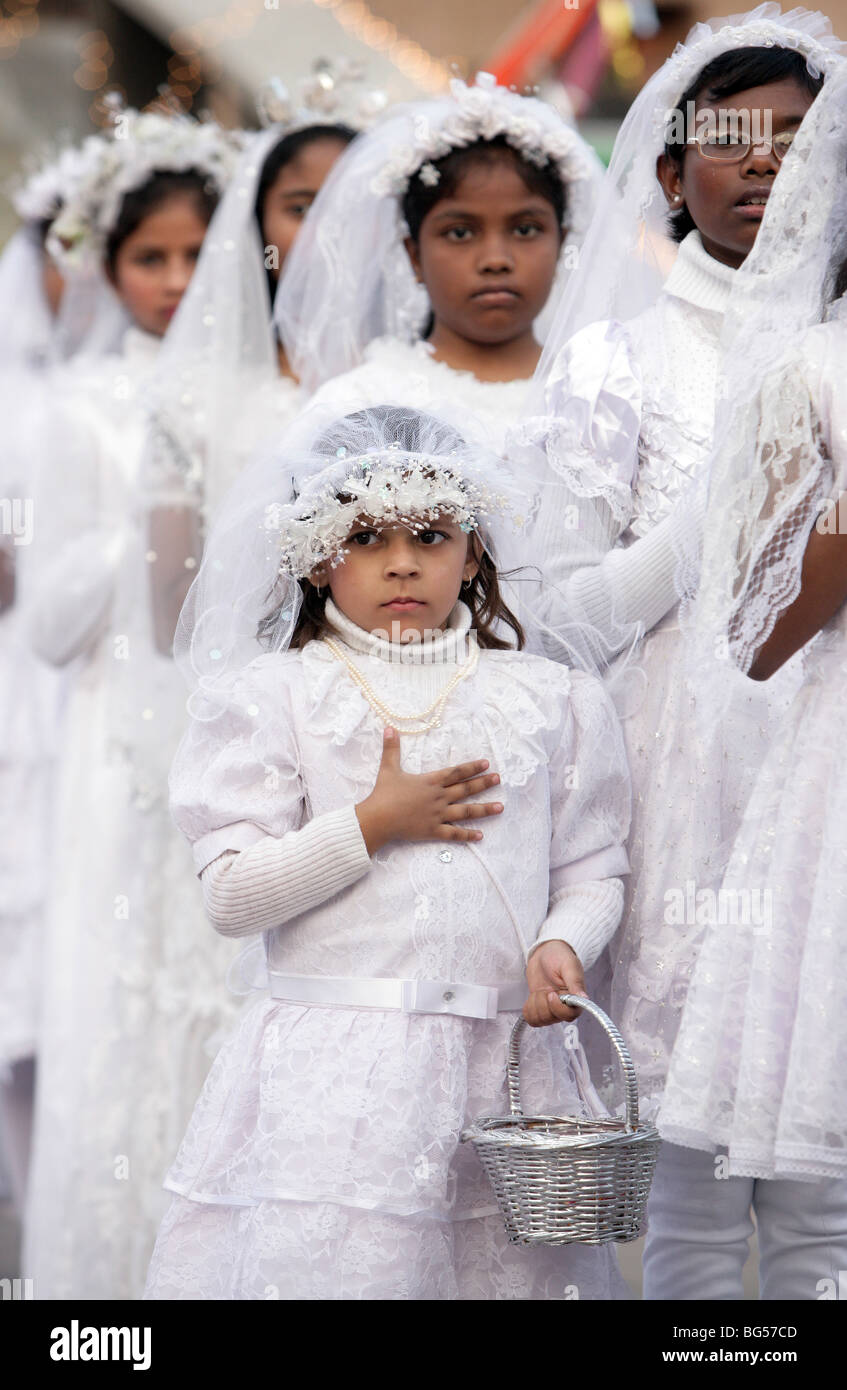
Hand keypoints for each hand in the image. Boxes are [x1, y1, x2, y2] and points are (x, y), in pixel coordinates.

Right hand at [355, 726, 502, 853]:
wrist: (379, 818)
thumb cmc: (384, 793)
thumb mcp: (388, 768)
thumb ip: (392, 748)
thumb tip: (389, 727)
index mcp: (431, 782)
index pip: (456, 772)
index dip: (472, 767)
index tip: (487, 764)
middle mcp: (439, 797)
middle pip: (465, 790)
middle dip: (483, 784)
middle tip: (498, 780)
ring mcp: (438, 815)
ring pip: (466, 812)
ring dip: (484, 809)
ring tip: (501, 807)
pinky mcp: (433, 831)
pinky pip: (454, 834)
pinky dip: (467, 835)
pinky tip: (480, 836)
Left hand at [523, 940, 586, 1026]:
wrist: (545, 954)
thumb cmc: (559, 957)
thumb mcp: (569, 965)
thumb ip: (575, 982)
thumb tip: (584, 998)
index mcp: (576, 998)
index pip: (568, 1015)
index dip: (557, 1007)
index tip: (551, 994)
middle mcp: (565, 1007)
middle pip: (551, 1018)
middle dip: (543, 1001)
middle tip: (547, 987)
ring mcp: (551, 1010)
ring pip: (540, 1020)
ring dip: (535, 1003)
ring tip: (541, 990)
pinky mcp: (540, 1009)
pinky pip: (531, 1019)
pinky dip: (528, 1007)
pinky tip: (534, 996)